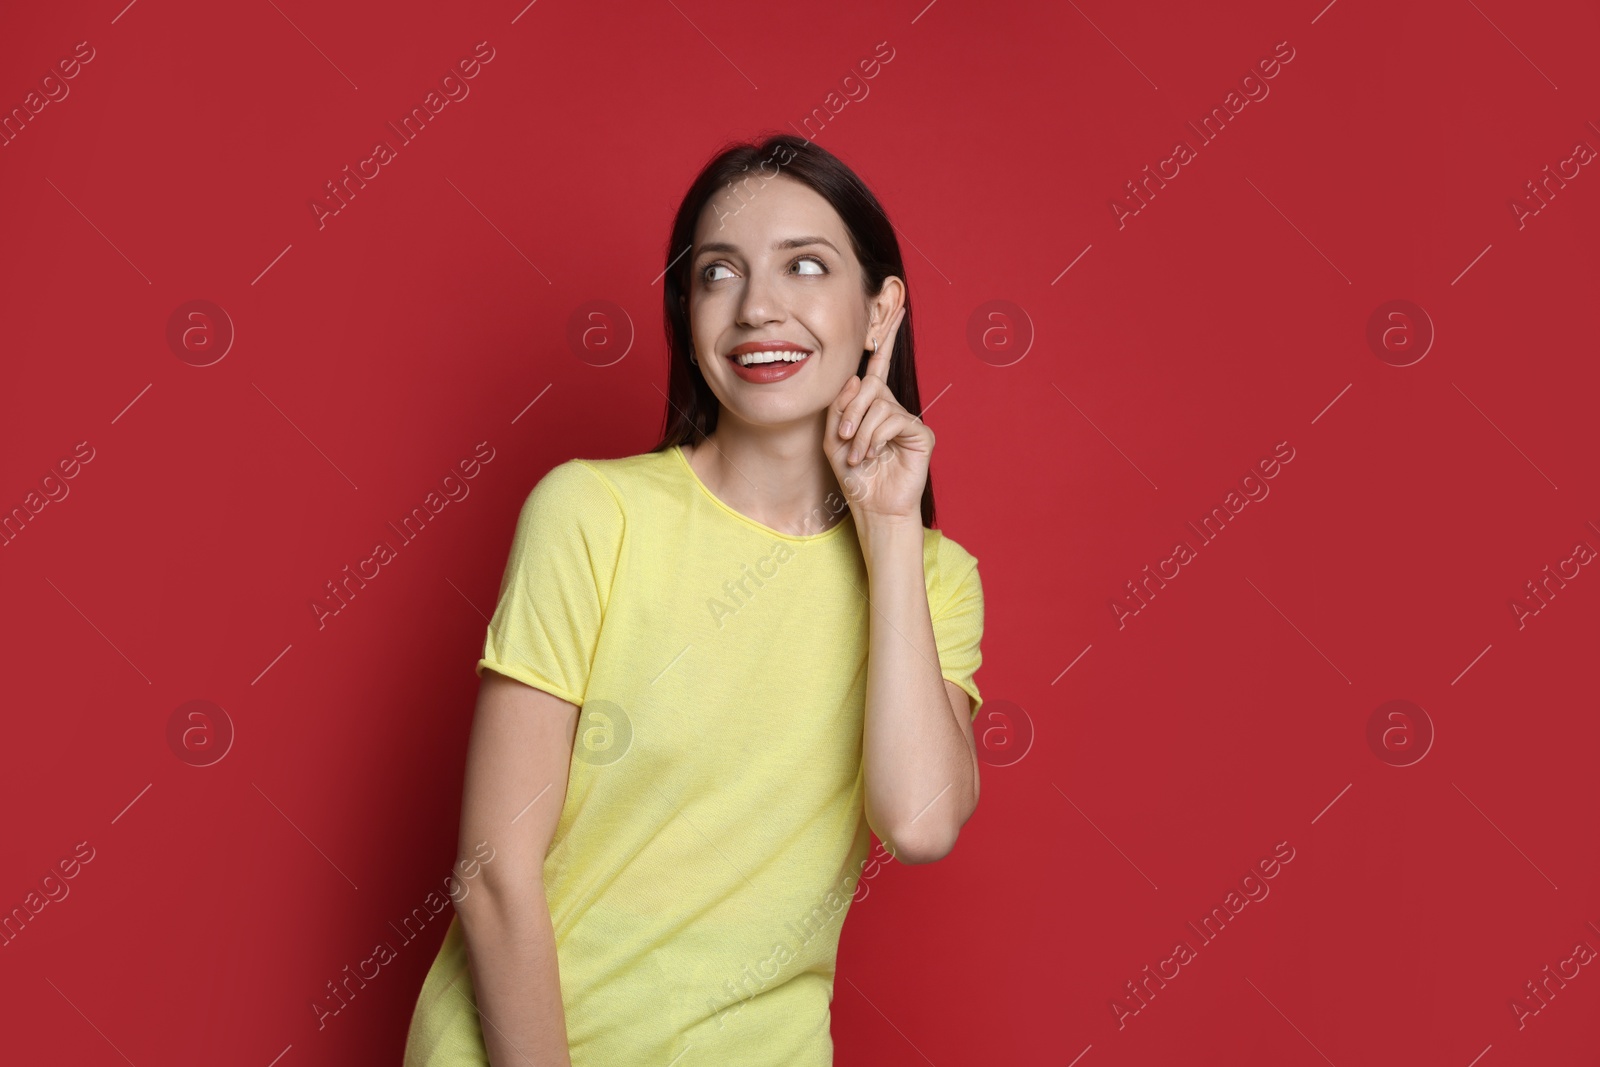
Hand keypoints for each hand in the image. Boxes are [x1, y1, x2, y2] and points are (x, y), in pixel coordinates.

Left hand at [823, 305, 931, 527]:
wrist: (872, 506)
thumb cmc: (853, 475)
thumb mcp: (833, 438)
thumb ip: (840, 406)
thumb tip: (857, 377)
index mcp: (872, 405)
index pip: (878, 366)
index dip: (888, 337)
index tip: (898, 307)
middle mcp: (892, 407)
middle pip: (870, 385)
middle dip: (852, 410)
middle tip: (845, 438)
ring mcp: (908, 420)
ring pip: (879, 405)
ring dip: (861, 432)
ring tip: (859, 455)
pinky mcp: (921, 433)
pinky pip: (894, 420)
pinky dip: (876, 438)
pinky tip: (874, 456)